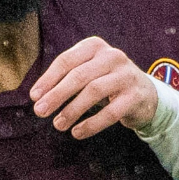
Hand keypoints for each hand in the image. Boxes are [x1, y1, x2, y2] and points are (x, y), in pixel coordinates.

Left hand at [30, 37, 158, 137]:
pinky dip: (92, 124)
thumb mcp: (88, 73)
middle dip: (56, 95)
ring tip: (58, 125)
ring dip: (72, 110)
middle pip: (79, 76)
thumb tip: (39, 97)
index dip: (48, 79)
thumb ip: (66, 80)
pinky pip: (111, 112)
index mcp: (95, 46)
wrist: (145, 94)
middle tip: (40, 112)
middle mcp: (112, 56)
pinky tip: (77, 133)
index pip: (66, 61)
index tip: (34, 97)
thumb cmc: (107, 82)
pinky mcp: (135, 95)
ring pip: (94, 91)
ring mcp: (126, 75)